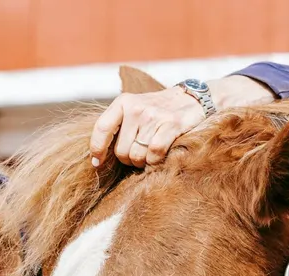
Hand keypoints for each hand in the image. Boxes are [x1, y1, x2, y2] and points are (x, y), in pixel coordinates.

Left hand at [90, 75, 279, 167]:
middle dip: (129, 159)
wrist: (192, 98)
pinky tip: (160, 155)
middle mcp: (137, 108)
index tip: (98, 163)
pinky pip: (154, 154)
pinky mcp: (172, 125)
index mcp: (123, 102)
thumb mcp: (135, 110)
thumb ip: (117, 128)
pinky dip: (156, 161)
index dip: (97, 149)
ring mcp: (154, 116)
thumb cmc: (158, 111)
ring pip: (138, 156)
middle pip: (121, 152)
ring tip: (151, 151)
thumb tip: (96, 160)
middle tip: (140, 152)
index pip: (101, 128)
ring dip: (144, 161)